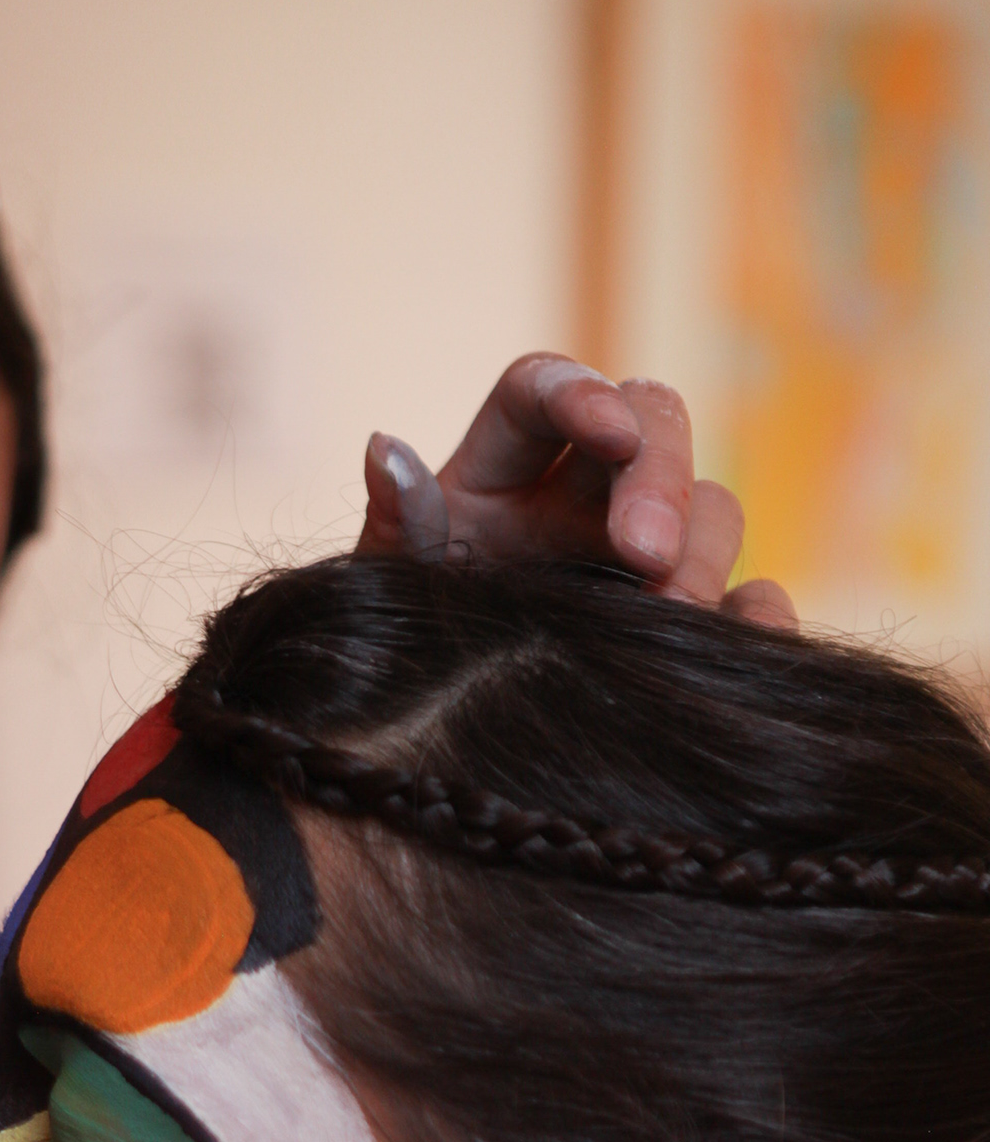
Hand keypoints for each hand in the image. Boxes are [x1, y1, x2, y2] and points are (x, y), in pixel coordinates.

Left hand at [357, 353, 796, 629]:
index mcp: (498, 470)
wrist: (435, 749)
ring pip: (711, 505)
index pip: (542, 391)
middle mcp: (581, 495)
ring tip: (670, 620)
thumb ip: (391, 525)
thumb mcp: (383, 595)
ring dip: (701, 552)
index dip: (580, 394)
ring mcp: (646, 556)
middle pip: (652, 425)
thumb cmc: (399, 654)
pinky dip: (758, 614)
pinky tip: (742, 643)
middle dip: (657, 476)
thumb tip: (385, 450)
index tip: (608, 431)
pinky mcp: (693, 618)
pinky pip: (751, 598)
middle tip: (645, 552)